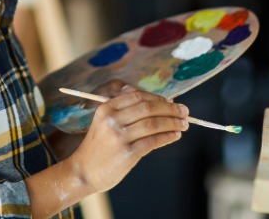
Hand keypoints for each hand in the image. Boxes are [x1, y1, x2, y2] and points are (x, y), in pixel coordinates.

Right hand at [67, 90, 187, 192]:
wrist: (83, 171)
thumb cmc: (98, 146)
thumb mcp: (105, 122)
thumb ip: (126, 110)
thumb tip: (159, 102)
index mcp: (106, 108)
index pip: (138, 96)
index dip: (157, 98)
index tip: (171, 102)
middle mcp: (112, 120)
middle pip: (148, 108)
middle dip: (170, 109)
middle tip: (185, 111)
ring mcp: (119, 137)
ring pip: (153, 124)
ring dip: (172, 122)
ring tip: (184, 124)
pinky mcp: (127, 154)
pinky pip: (153, 141)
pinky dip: (167, 137)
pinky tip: (175, 135)